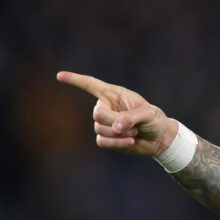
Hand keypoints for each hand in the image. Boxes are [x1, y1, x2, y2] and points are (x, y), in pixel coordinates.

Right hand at [56, 71, 176, 156]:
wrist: (159, 139)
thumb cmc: (155, 120)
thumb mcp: (148, 114)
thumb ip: (132, 117)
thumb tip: (116, 126)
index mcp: (115, 94)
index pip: (91, 85)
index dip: (75, 80)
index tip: (59, 76)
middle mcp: (106, 107)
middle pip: (98, 114)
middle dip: (114, 121)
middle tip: (134, 125)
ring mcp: (105, 123)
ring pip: (99, 129)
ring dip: (119, 133)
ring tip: (135, 131)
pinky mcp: (106, 138)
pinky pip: (102, 141)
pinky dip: (116, 143)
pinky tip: (130, 141)